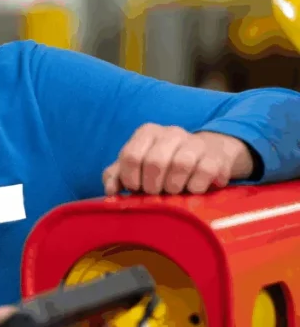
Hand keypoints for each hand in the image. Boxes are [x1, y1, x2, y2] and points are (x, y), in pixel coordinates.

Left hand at [103, 124, 252, 195]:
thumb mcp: (136, 168)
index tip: (136, 189)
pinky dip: (195, 187)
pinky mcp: (216, 156)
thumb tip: (111, 190)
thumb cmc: (162, 166)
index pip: (131, 156)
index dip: (131, 179)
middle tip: (155, 193)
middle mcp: (171, 132)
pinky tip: (192, 190)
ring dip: (174, 187)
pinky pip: (205, 172)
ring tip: (173, 192)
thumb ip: (116, 176)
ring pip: (181, 165)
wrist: (204, 157)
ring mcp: (195, 142)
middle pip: (155, 162)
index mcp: (147, 133)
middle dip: (152, 186)